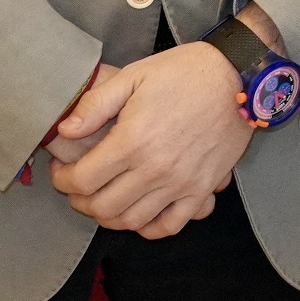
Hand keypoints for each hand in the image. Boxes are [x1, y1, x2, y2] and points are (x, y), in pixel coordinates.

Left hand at [50, 9, 285, 237]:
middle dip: (80, 201)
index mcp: (132, 140)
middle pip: (102, 207)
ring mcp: (180, 184)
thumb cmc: (184, 72)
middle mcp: (154, 169)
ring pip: (131, 221)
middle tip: (77, 187)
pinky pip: (170, 226)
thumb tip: (65, 131)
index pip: (83, 180)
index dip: (63, 180)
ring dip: (109, 217)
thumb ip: (95, 105)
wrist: (238, 78)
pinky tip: (138, 214)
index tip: (61, 171)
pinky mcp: (201, 190)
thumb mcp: (134, 76)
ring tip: (103, 198)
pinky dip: (148, 228)